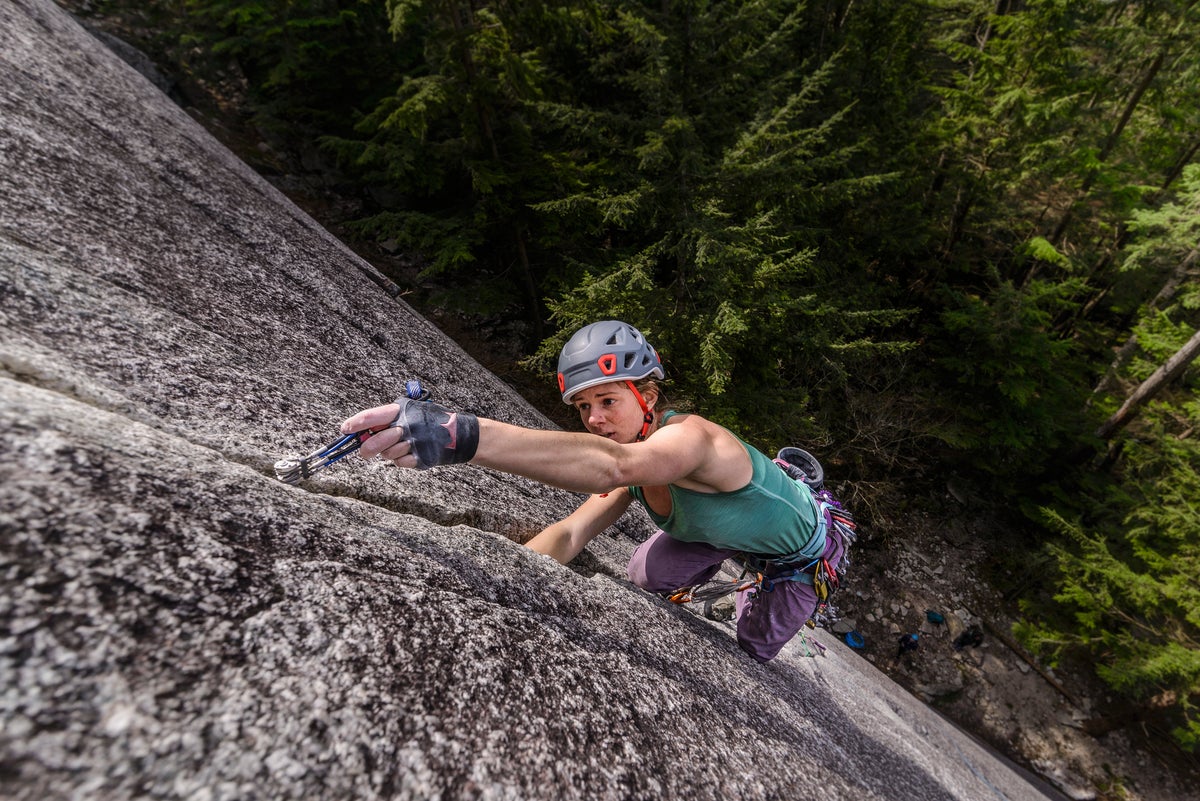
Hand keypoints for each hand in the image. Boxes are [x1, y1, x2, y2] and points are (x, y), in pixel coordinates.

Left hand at [340, 398, 479, 469]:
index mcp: (402, 410)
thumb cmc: (428, 421)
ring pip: (388, 454)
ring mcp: (415, 442)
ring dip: (390, 453)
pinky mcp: (422, 456)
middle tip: (363, 452)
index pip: (372, 416)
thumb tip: (360, 432)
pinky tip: (411, 453)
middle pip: (376, 440)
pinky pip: (401, 463)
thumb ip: (387, 419)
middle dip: (367, 448)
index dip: (355, 423)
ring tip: (401, 446)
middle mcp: (408, 425)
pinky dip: (402, 460)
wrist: (457, 433)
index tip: (345, 429)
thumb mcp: (409, 411)